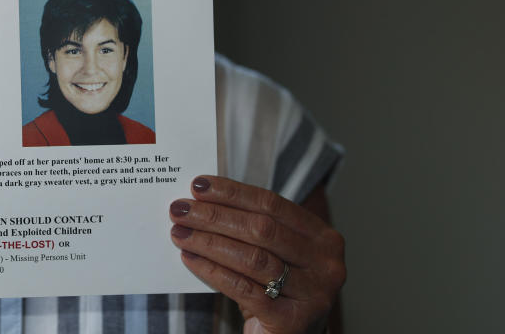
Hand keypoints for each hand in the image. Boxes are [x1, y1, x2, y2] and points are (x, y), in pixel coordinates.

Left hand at [169, 176, 344, 333]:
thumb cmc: (277, 289)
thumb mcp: (274, 252)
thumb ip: (251, 226)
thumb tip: (202, 199)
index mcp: (323, 237)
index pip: (272, 204)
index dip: (233, 193)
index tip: (198, 184)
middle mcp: (325, 264)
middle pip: (261, 229)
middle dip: (215, 216)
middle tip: (180, 210)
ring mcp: (313, 294)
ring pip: (252, 258)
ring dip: (209, 242)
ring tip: (180, 233)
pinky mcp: (291, 321)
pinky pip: (243, 288)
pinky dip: (212, 270)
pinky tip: (190, 259)